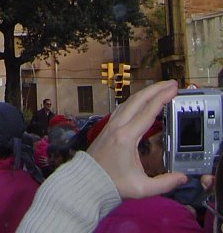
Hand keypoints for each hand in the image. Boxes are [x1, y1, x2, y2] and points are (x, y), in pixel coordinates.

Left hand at [87, 80, 186, 198]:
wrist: (88, 181)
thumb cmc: (114, 184)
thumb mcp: (142, 188)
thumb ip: (165, 183)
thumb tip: (183, 178)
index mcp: (127, 137)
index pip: (148, 112)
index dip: (162, 98)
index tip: (173, 89)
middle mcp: (118, 125)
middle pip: (138, 100)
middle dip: (156, 88)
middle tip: (171, 83)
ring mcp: (112, 124)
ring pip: (129, 101)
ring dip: (146, 92)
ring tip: (160, 88)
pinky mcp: (109, 126)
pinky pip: (124, 107)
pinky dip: (136, 100)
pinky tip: (143, 100)